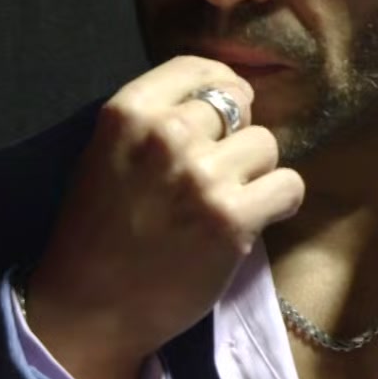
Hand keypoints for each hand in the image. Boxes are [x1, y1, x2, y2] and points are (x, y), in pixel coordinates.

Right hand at [24, 56, 303, 378]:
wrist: (89, 309)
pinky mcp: (232, 218)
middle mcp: (166, 133)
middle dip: (232, 139)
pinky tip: (252, 220)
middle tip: (214, 177)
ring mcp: (202, 175)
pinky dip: (278, 203)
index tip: (223, 115)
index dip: (220, 88)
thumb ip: (155, 121)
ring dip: (255, 173)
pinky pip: (288, 186)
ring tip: (228, 202)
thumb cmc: (96, 234)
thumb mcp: (107, 154)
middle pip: (236, 107)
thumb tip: (224, 96)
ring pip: (266, 146)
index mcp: (128, 110)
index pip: (198, 68)